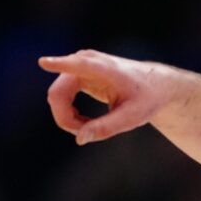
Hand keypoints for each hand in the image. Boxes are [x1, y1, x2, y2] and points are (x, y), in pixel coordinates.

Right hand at [39, 50, 180, 144]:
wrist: (156, 85)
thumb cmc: (147, 98)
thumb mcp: (133, 117)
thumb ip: (107, 127)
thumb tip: (79, 139)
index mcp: (104, 68)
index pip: (78, 65)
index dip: (59, 64)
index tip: (44, 62)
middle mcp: (86, 62)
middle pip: (58, 93)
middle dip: (66, 119)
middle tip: (85, 134)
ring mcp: (79, 67)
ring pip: (56, 96)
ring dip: (67, 118)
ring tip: (90, 129)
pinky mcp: (76, 74)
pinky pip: (60, 97)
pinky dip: (69, 114)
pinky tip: (85, 123)